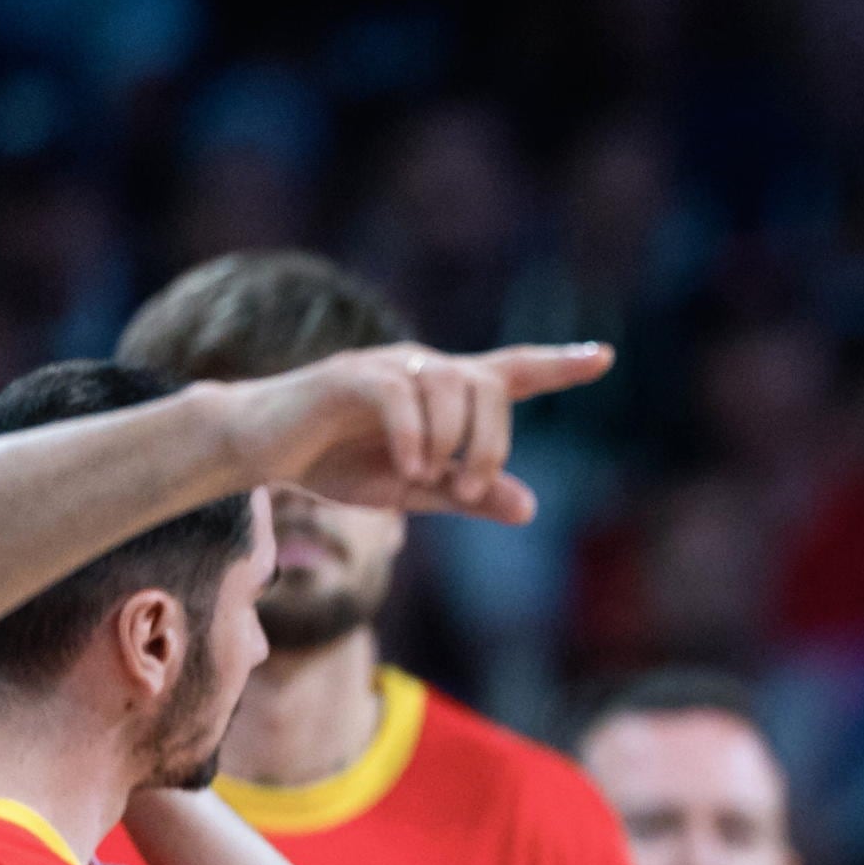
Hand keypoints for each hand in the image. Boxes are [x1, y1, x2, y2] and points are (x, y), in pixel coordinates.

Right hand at [234, 343, 610, 524]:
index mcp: (444, 394)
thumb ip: (468, 495)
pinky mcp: (349, 375)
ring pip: (450, 386)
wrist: (257, 449)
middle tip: (470, 488)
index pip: (511, 370)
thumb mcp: (412, 491)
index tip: (605, 357)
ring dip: (452, 441)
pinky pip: (400, 396)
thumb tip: (529, 507)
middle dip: (493, 441)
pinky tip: (407, 468)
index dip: (559, 366)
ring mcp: (386, 366)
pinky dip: (413, 435)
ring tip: (429, 480)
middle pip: (490, 384)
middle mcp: (422, 368)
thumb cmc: (335, 463)